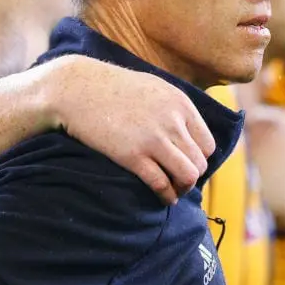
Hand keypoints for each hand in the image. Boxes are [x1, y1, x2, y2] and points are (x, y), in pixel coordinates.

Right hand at [44, 55, 216, 204]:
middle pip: (200, 162)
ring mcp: (153, 139)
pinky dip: (166, 195)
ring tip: (174, 191)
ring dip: (183, 188)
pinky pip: (161, 184)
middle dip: (193, 176)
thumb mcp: (153, 87)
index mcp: (180, 103)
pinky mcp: (132, 155)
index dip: (200, 159)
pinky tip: (163, 197)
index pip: (207, 143)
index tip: (188, 164)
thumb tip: (188, 130)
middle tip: (180, 181)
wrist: (77, 88)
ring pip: (188, 176)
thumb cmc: (113, 87)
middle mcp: (172, 121)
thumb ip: (174, 107)